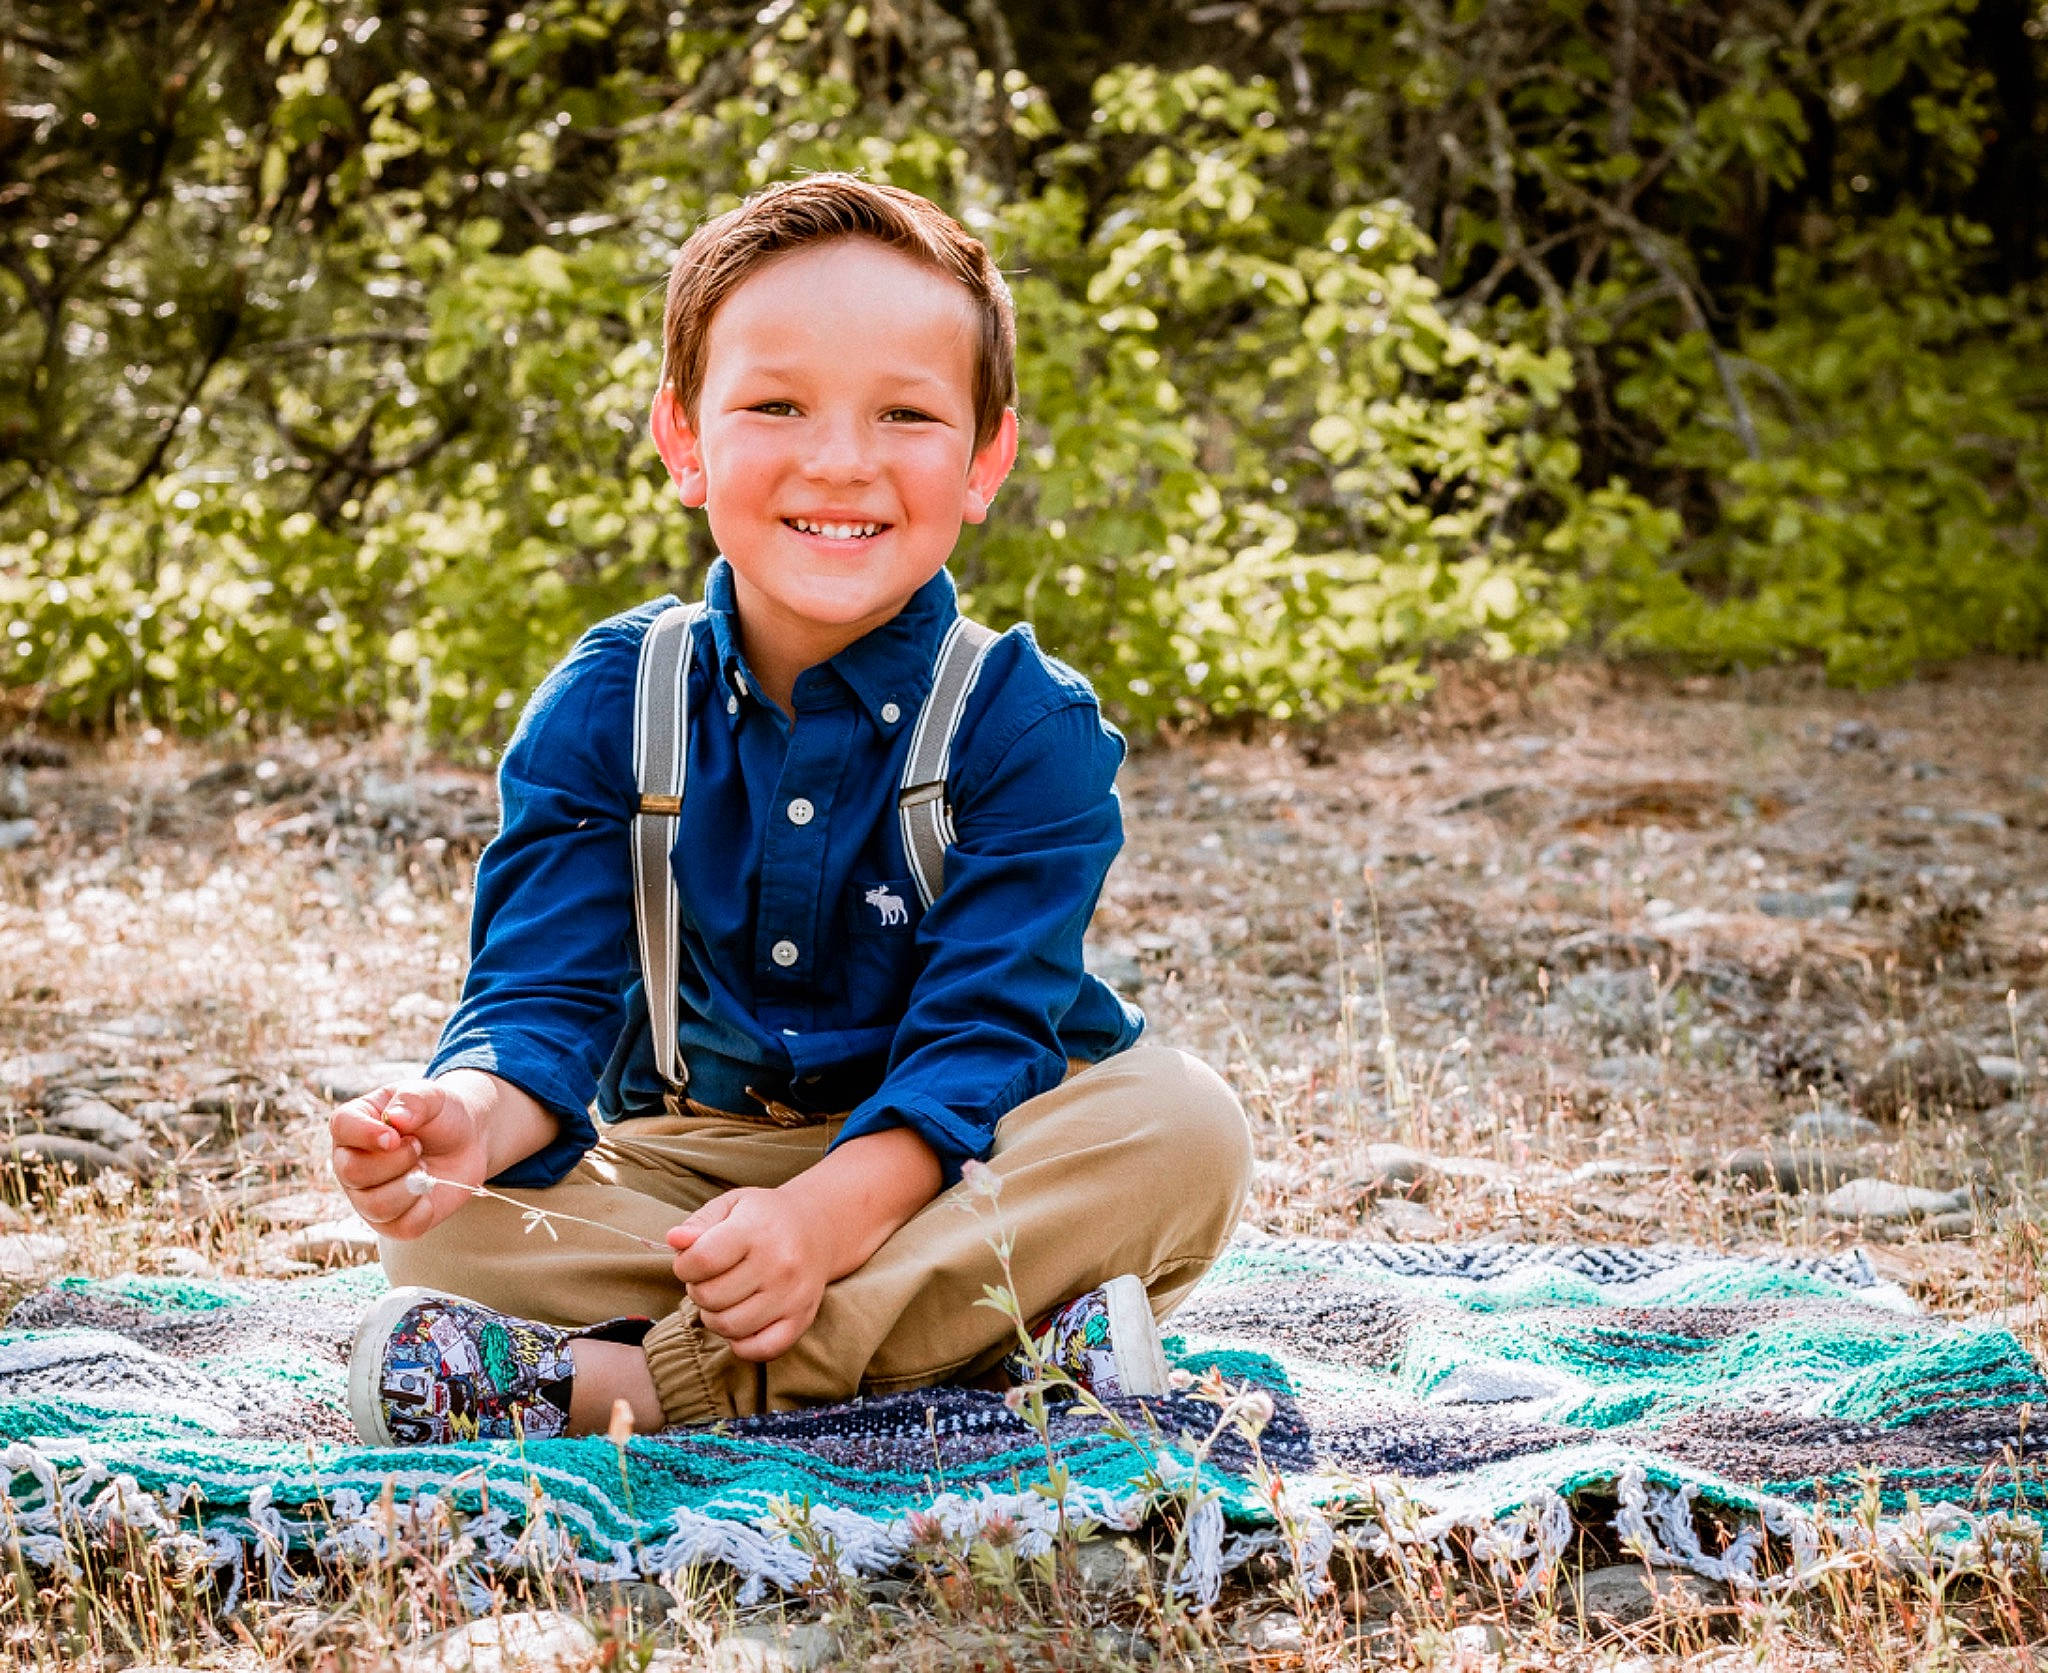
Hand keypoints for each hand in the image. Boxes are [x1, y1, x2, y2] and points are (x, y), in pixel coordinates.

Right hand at [329, 1078, 488, 1240]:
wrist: (467, 1142)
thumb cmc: (441, 1116)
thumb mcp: (433, 1096)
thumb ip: (414, 1100)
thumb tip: (395, 1118)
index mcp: (353, 1124)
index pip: (342, 1126)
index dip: (366, 1133)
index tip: (395, 1136)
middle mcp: (349, 1162)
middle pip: (353, 1172)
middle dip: (397, 1160)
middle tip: (418, 1146)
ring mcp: (365, 1195)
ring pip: (375, 1205)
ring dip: (411, 1186)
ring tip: (424, 1168)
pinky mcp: (389, 1222)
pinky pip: (400, 1227)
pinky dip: (424, 1210)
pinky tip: (428, 1190)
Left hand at [667, 1186, 830, 1361]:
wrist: (818, 1229)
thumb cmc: (764, 1217)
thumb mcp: (731, 1205)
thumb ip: (698, 1223)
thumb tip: (674, 1240)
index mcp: (757, 1229)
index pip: (701, 1261)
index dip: (683, 1265)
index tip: (691, 1261)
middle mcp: (779, 1263)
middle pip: (710, 1297)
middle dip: (698, 1290)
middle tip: (710, 1278)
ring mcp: (792, 1295)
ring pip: (729, 1327)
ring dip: (714, 1316)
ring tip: (723, 1298)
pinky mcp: (802, 1319)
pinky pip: (761, 1350)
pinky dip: (741, 1344)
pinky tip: (740, 1322)